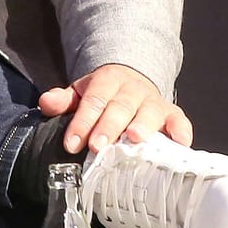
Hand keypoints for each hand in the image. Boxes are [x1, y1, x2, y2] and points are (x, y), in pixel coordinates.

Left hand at [38, 63, 193, 153]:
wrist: (131, 81)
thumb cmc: (103, 94)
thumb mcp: (80, 92)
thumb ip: (62, 99)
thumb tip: (46, 103)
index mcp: (107, 81)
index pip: (93, 101)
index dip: (82, 122)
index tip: (72, 143)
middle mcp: (132, 90)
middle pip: (120, 107)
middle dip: (108, 127)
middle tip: (98, 146)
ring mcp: (154, 101)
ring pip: (150, 112)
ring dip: (143, 125)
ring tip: (135, 139)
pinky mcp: (172, 113)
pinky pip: (180, 120)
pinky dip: (181, 131)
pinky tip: (179, 143)